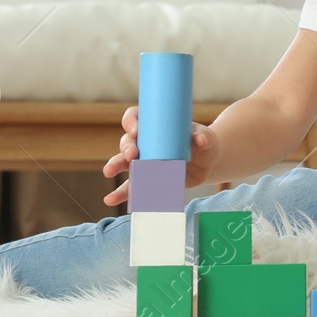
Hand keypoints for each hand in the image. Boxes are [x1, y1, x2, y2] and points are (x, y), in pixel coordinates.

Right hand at [102, 106, 221, 206]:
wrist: (208, 165)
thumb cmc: (205, 144)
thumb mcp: (206, 138)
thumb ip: (204, 137)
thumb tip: (200, 140)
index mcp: (156, 126)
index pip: (137, 117)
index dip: (132, 121)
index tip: (136, 131)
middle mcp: (145, 142)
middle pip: (128, 141)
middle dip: (126, 147)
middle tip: (131, 155)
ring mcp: (144, 161)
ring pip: (124, 162)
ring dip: (115, 166)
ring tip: (109, 172)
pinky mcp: (147, 179)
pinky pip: (131, 186)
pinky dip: (120, 193)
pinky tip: (111, 199)